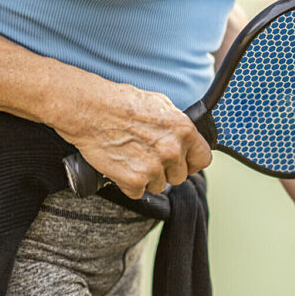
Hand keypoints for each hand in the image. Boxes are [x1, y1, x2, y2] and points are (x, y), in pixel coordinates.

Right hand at [53, 80, 211, 198]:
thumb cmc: (122, 103)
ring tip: (132, 158)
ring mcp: (154, 168)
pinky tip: (122, 166)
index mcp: (183, 131)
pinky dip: (129, 184)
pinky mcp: (134, 180)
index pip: (203, 159)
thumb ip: (177, 126)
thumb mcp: (161, 105)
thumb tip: (185, 138)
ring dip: (147, 177)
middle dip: (166, 170)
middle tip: (148, 156)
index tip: (183, 162)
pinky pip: (138, 192)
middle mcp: (172, 151)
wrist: (91, 110)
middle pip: (179, 176)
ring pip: (159, 186)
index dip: (192, 162)